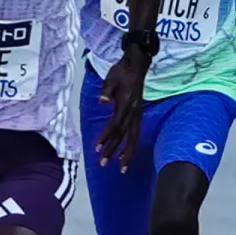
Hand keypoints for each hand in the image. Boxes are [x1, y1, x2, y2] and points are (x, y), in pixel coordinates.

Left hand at [94, 52, 148, 169]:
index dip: (106, 137)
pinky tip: (125, 154)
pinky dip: (131, 145)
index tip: (97, 148)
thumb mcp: (111, 78)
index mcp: (126, 105)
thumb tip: (102, 101)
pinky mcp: (138, 115)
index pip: (115, 125)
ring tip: (120, 168)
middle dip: (114, 150)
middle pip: (124, 136)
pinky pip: (135, 134)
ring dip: (126, 153)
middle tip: (103, 163)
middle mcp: (133, 112)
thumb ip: (106, 91)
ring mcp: (137, 114)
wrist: (137, 66)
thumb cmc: (121, 72)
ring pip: (133, 138)